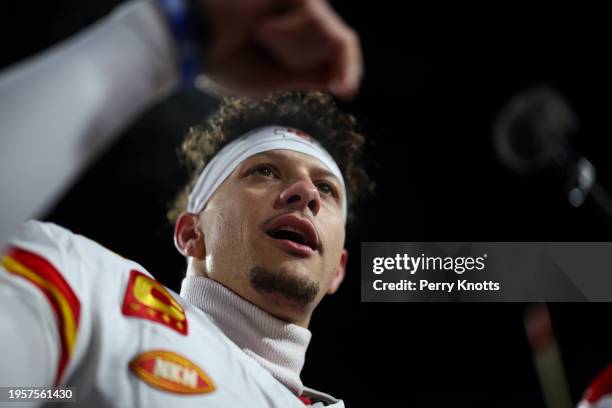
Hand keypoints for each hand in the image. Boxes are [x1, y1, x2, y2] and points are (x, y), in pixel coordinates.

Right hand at [200, 0, 362, 99]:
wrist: (194, 41)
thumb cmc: (223, 61)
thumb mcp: (271, 80)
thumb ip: (306, 75)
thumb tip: (337, 79)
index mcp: (293, 39)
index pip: (334, 50)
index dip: (347, 68)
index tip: (347, 90)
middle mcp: (299, 16)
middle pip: (338, 42)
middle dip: (310, 61)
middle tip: (266, 53)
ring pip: (330, 33)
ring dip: (295, 49)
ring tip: (259, 37)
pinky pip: (316, 20)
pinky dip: (290, 35)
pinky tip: (262, 30)